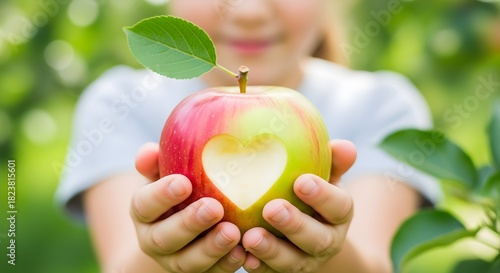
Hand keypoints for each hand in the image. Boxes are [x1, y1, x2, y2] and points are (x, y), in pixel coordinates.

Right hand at [132, 143, 245, 272]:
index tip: (184, 183)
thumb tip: (148, 151)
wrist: (182, 225)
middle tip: (214, 208)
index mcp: (143, 212)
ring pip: (189, 261)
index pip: (144, 204)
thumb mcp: (163, 171)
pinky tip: (244, 252)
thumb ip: (155, 162)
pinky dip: (227, 264)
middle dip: (190, 224)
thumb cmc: (178, 185)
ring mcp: (176, 261)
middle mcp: (154, 240)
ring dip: (211, 248)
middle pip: (165, 238)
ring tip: (233, 232)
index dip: (161, 195)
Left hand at [241, 140, 356, 271]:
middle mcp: (327, 241)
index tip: (301, 181)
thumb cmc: (310, 193)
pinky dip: (257, 266)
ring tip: (250, 237)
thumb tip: (346, 146)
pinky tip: (242, 255)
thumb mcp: (324, 175)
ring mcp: (305, 260)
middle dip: (294, 225)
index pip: (339, 206)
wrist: (307, 234)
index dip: (323, 196)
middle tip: (271, 208)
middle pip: (317, 239)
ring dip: (272, 250)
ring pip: (293, 261)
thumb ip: (332, 160)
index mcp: (339, 214)